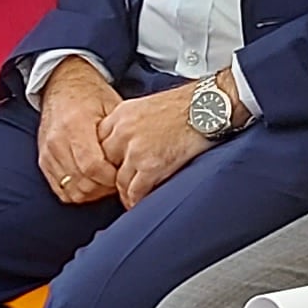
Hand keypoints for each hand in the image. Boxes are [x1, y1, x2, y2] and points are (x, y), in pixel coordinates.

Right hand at [34, 65, 119, 206]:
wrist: (63, 84)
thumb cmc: (91, 94)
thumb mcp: (112, 105)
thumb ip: (119, 133)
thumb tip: (134, 160)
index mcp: (75, 125)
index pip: (92, 166)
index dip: (111, 178)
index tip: (123, 175)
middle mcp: (57, 141)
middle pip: (82, 182)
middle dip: (104, 188)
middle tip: (118, 180)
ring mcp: (48, 152)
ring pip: (71, 190)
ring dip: (92, 192)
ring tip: (105, 181)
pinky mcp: (44, 161)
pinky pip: (60, 189)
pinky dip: (77, 191)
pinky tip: (91, 183)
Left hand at [96, 84, 215, 204]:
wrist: (209, 106)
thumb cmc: (187, 104)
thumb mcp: (148, 105)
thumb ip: (132, 123)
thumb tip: (128, 143)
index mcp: (121, 114)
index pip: (98, 142)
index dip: (104, 159)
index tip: (109, 168)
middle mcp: (123, 131)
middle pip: (104, 163)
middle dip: (111, 177)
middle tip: (117, 185)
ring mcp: (136, 149)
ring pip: (118, 181)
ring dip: (124, 192)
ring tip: (130, 197)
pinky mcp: (151, 165)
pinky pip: (135, 191)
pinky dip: (136, 201)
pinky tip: (140, 202)